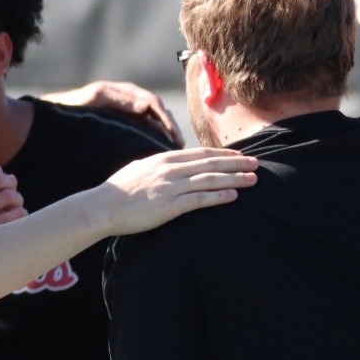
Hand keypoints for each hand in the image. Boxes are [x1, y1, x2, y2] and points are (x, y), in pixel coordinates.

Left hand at [42, 81, 182, 146]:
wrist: (54, 115)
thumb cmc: (72, 107)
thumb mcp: (96, 99)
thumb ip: (119, 100)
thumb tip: (145, 106)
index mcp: (123, 91)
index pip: (151, 102)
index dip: (165, 117)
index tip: (173, 134)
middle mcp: (127, 98)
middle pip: (156, 110)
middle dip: (170, 126)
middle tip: (180, 144)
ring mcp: (125, 109)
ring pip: (152, 119)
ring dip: (165, 131)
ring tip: (175, 148)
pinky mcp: (121, 120)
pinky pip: (143, 125)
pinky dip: (154, 134)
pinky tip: (160, 148)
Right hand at [101, 148, 256, 234]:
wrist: (103, 206)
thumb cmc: (118, 190)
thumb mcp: (139, 169)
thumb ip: (157, 165)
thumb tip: (166, 163)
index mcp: (164, 159)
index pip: (201, 154)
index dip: (223, 155)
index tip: (240, 156)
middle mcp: (171, 169)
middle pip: (211, 163)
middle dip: (237, 163)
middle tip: (256, 164)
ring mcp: (171, 187)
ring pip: (211, 179)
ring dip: (235, 179)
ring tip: (253, 180)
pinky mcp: (170, 205)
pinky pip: (200, 199)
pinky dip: (219, 196)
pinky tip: (234, 195)